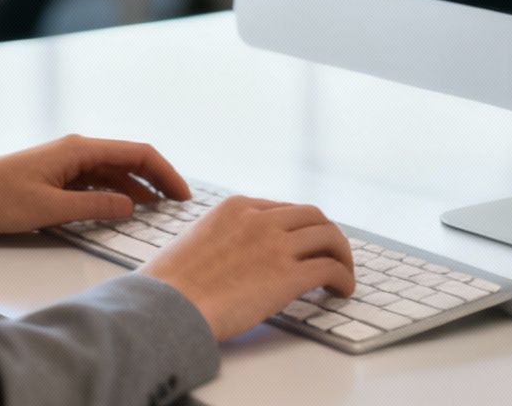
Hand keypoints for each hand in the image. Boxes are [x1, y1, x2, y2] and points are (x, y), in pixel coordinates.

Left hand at [0, 135, 190, 233]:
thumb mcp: (49, 209)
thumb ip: (94, 207)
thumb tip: (131, 206)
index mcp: (79, 149)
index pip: (137, 153)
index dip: (165, 173)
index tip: (182, 196)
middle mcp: (77, 150)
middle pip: (129, 160)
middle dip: (157, 180)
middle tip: (178, 206)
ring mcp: (67, 163)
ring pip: (114, 172)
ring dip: (137, 189)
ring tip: (157, 211)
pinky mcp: (57, 177)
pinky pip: (96, 182)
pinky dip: (114, 194)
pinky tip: (122, 210)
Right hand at [141, 196, 354, 340]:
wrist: (168, 304)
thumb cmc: (171, 284)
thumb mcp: (197, 240)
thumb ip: (224, 238)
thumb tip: (236, 256)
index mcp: (237, 207)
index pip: (284, 209)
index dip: (301, 228)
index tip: (307, 243)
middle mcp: (260, 219)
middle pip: (313, 217)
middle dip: (328, 235)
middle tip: (333, 255)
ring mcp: (276, 245)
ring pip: (329, 238)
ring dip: (342, 255)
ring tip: (343, 274)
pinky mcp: (288, 275)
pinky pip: (330, 269)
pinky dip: (343, 278)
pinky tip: (342, 291)